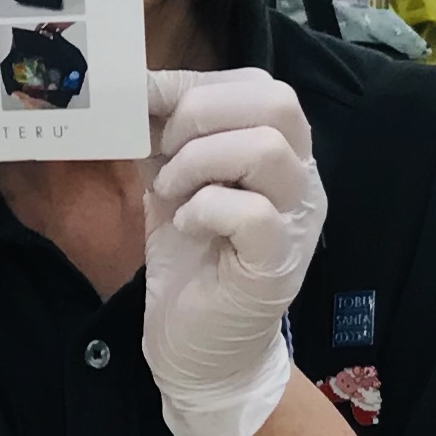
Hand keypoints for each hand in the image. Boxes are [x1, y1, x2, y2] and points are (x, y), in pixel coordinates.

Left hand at [142, 68, 326, 435]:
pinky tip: (185, 226)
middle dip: (203, 112)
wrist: (201, 350)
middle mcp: (302, 179)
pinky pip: (253, 212)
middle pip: (277, 102)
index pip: (260, 86)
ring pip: (266, 149)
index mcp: (281, 152)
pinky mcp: (277, 263)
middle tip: (164, 148)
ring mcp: (296, 221)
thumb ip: (164, 137)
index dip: (197, 85)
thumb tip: (134, 88)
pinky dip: (206, 208)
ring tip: (170, 191)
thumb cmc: (192, 260)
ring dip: (200, 160)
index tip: (145, 101)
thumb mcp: (173, 183)